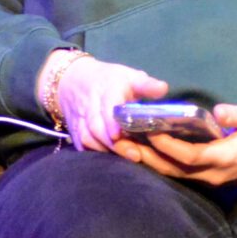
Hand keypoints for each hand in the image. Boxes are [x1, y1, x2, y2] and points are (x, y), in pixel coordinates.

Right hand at [54, 56, 168, 152]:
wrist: (73, 80)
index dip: (112, 121)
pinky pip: (80, 144)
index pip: (107, 105)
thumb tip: (162, 89)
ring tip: (125, 161)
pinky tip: (108, 161)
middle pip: (97, 126)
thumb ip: (146, 85)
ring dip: (104, 150)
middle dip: (114, 143)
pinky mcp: (75, 130)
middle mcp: (90, 104)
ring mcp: (80, 118)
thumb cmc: (110, 80)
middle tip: (135, 155)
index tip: (120, 135)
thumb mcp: (129, 76)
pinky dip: (92, 153)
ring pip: (87, 137)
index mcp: (107, 88)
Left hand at [111, 103, 236, 187]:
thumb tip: (218, 112)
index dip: (167, 145)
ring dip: (150, 162)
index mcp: (224, 158)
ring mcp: (210, 179)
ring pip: (173, 174)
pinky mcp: (208, 177)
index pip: (188, 156)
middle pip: (173, 169)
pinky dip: (161, 163)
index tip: (149, 130)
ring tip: (127, 147)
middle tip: (123, 142)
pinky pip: (179, 173)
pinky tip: (146, 152)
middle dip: (148, 157)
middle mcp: (213, 174)